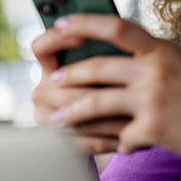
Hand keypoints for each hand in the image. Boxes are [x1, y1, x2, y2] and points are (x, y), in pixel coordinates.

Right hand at [30, 22, 126, 153]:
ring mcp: (47, 118)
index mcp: (51, 67)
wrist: (100, 134)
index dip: (56, 39)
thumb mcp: (109, 71)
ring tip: (139, 118)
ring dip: (109, 118)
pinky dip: (107, 140)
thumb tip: (126, 39)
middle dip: (100, 88)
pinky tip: (128, 139)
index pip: (42, 47)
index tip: (81, 36)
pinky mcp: (58, 143)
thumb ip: (109, 56)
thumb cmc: (112, 91)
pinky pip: (82, 141)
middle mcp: (43, 91)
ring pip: (76, 115)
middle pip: (65, 85)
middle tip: (131, 87)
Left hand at [34, 15, 180, 180]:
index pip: (117, 27)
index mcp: (163, 50)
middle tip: (51, 80)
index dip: (84, 23)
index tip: (60, 24)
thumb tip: (132, 44)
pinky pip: (121, 137)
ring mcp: (153, 99)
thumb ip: (160, 53)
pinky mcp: (154, 129)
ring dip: (71, 111)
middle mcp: (156, 70)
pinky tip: (117, 147)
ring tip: (56, 118)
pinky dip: (117, 143)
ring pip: (97, 102)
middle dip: (68, 74)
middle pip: (97, 66)